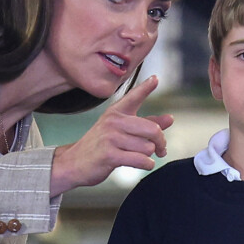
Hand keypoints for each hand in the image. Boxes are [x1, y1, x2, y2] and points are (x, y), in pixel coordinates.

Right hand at [50, 75, 173, 196]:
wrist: (74, 163)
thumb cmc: (100, 146)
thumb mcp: (120, 131)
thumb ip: (146, 125)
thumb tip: (170, 119)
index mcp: (116, 112)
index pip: (134, 97)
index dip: (146, 87)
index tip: (155, 79)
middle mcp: (114, 121)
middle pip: (153, 130)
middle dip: (161, 142)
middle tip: (161, 149)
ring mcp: (111, 138)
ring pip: (148, 147)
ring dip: (149, 156)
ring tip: (140, 157)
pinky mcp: (110, 155)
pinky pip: (141, 160)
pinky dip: (147, 165)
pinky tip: (142, 164)